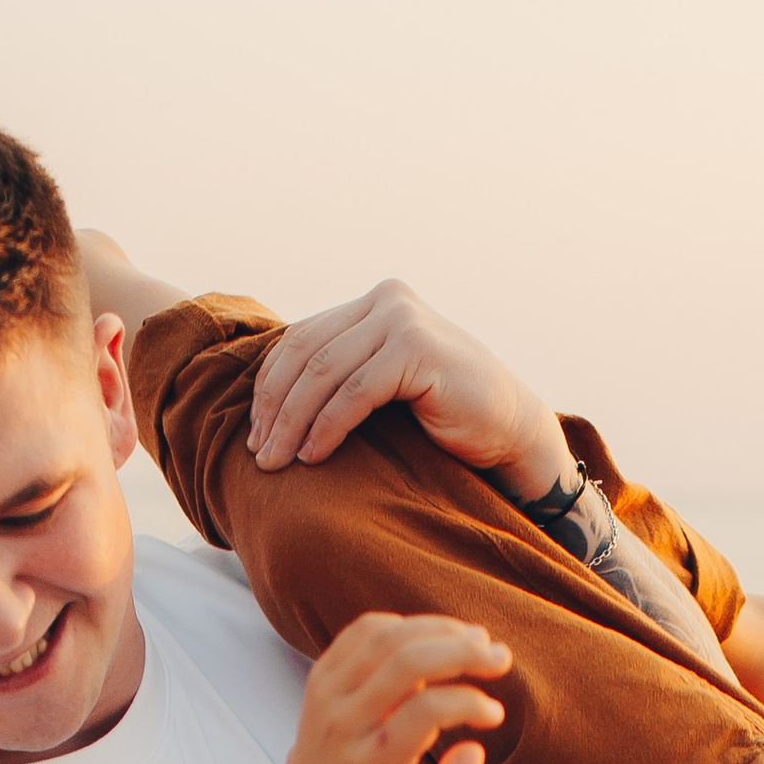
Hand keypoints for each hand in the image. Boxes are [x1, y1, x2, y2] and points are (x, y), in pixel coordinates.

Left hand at [248, 279, 573, 501]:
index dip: (270, 387)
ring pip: (324, 373)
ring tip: (276, 462)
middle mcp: (387, 301)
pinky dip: (327, 427)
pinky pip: (354, 393)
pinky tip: (313, 455)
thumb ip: (343, 373)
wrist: (509, 429)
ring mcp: (403, 320)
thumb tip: (271, 403)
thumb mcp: (384, 383)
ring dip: (293, 422)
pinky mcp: (416, 350)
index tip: (254, 432)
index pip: (301, 339)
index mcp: (373, 303)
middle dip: (275, 407)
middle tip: (259, 453)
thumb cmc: (444, 416)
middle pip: (306, 353)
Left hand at [252, 611, 508, 763]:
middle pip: (406, 663)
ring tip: (478, 641)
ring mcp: (325, 696)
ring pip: (387, 637)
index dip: (469, 704)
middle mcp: (341, 728)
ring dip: (441, 630)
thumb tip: (473, 750)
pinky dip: (409, 625)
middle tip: (501, 658)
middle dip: (463, 651)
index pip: (424, 713)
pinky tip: (437, 639)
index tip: (495, 715)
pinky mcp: (320, 674)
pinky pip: (366, 630)